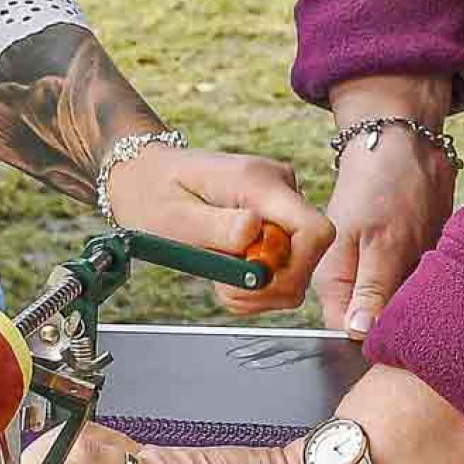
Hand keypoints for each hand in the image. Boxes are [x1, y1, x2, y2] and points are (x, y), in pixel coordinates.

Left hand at [104, 145, 334, 313]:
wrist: (149, 175)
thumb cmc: (156, 192)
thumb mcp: (175, 217)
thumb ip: (217, 226)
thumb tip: (255, 231)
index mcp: (258, 181)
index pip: (315, 230)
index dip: (294, 268)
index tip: (253, 279)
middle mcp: (280, 187)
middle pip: (309, 255)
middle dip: (270, 285)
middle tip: (225, 285)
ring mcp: (281, 202)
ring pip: (297, 267)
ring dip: (261, 287)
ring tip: (220, 274)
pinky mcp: (277, 217)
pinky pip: (284, 264)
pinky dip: (258, 280)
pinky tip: (229, 269)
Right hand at [313, 121, 453, 337]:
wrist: (405, 143)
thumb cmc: (383, 184)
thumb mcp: (379, 239)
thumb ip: (371, 288)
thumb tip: (358, 333)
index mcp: (335, 280)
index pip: (348, 332)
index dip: (377, 339)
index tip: (409, 334)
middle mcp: (356, 282)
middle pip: (377, 325)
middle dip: (406, 323)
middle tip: (434, 310)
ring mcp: (382, 274)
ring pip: (402, 310)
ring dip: (424, 305)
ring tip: (444, 291)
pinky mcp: (406, 264)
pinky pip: (420, 291)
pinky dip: (434, 288)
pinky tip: (448, 279)